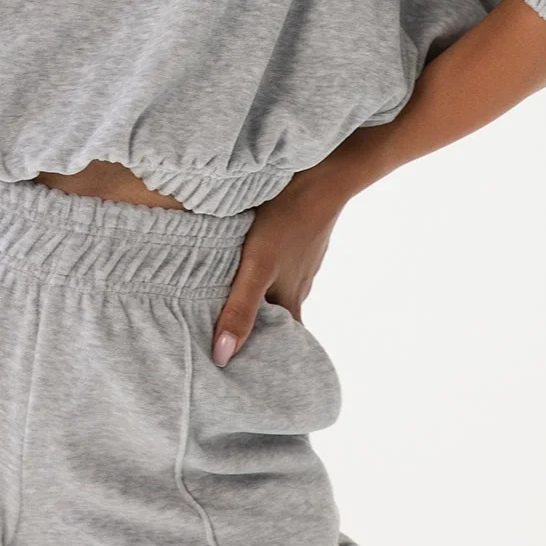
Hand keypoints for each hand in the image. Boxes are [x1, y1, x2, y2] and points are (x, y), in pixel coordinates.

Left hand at [210, 171, 345, 365]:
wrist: (322, 175)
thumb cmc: (286, 220)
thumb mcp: (256, 267)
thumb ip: (240, 309)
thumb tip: (222, 356)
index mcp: (290, 299)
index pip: (281, 342)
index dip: (265, 356)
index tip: (243, 370)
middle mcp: (298, 285)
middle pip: (276, 316)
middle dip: (256, 328)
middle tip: (227, 337)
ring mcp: (302, 260)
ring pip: (277, 288)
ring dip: (259, 298)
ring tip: (228, 302)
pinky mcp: (299, 238)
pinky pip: (281, 263)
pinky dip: (265, 271)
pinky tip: (248, 260)